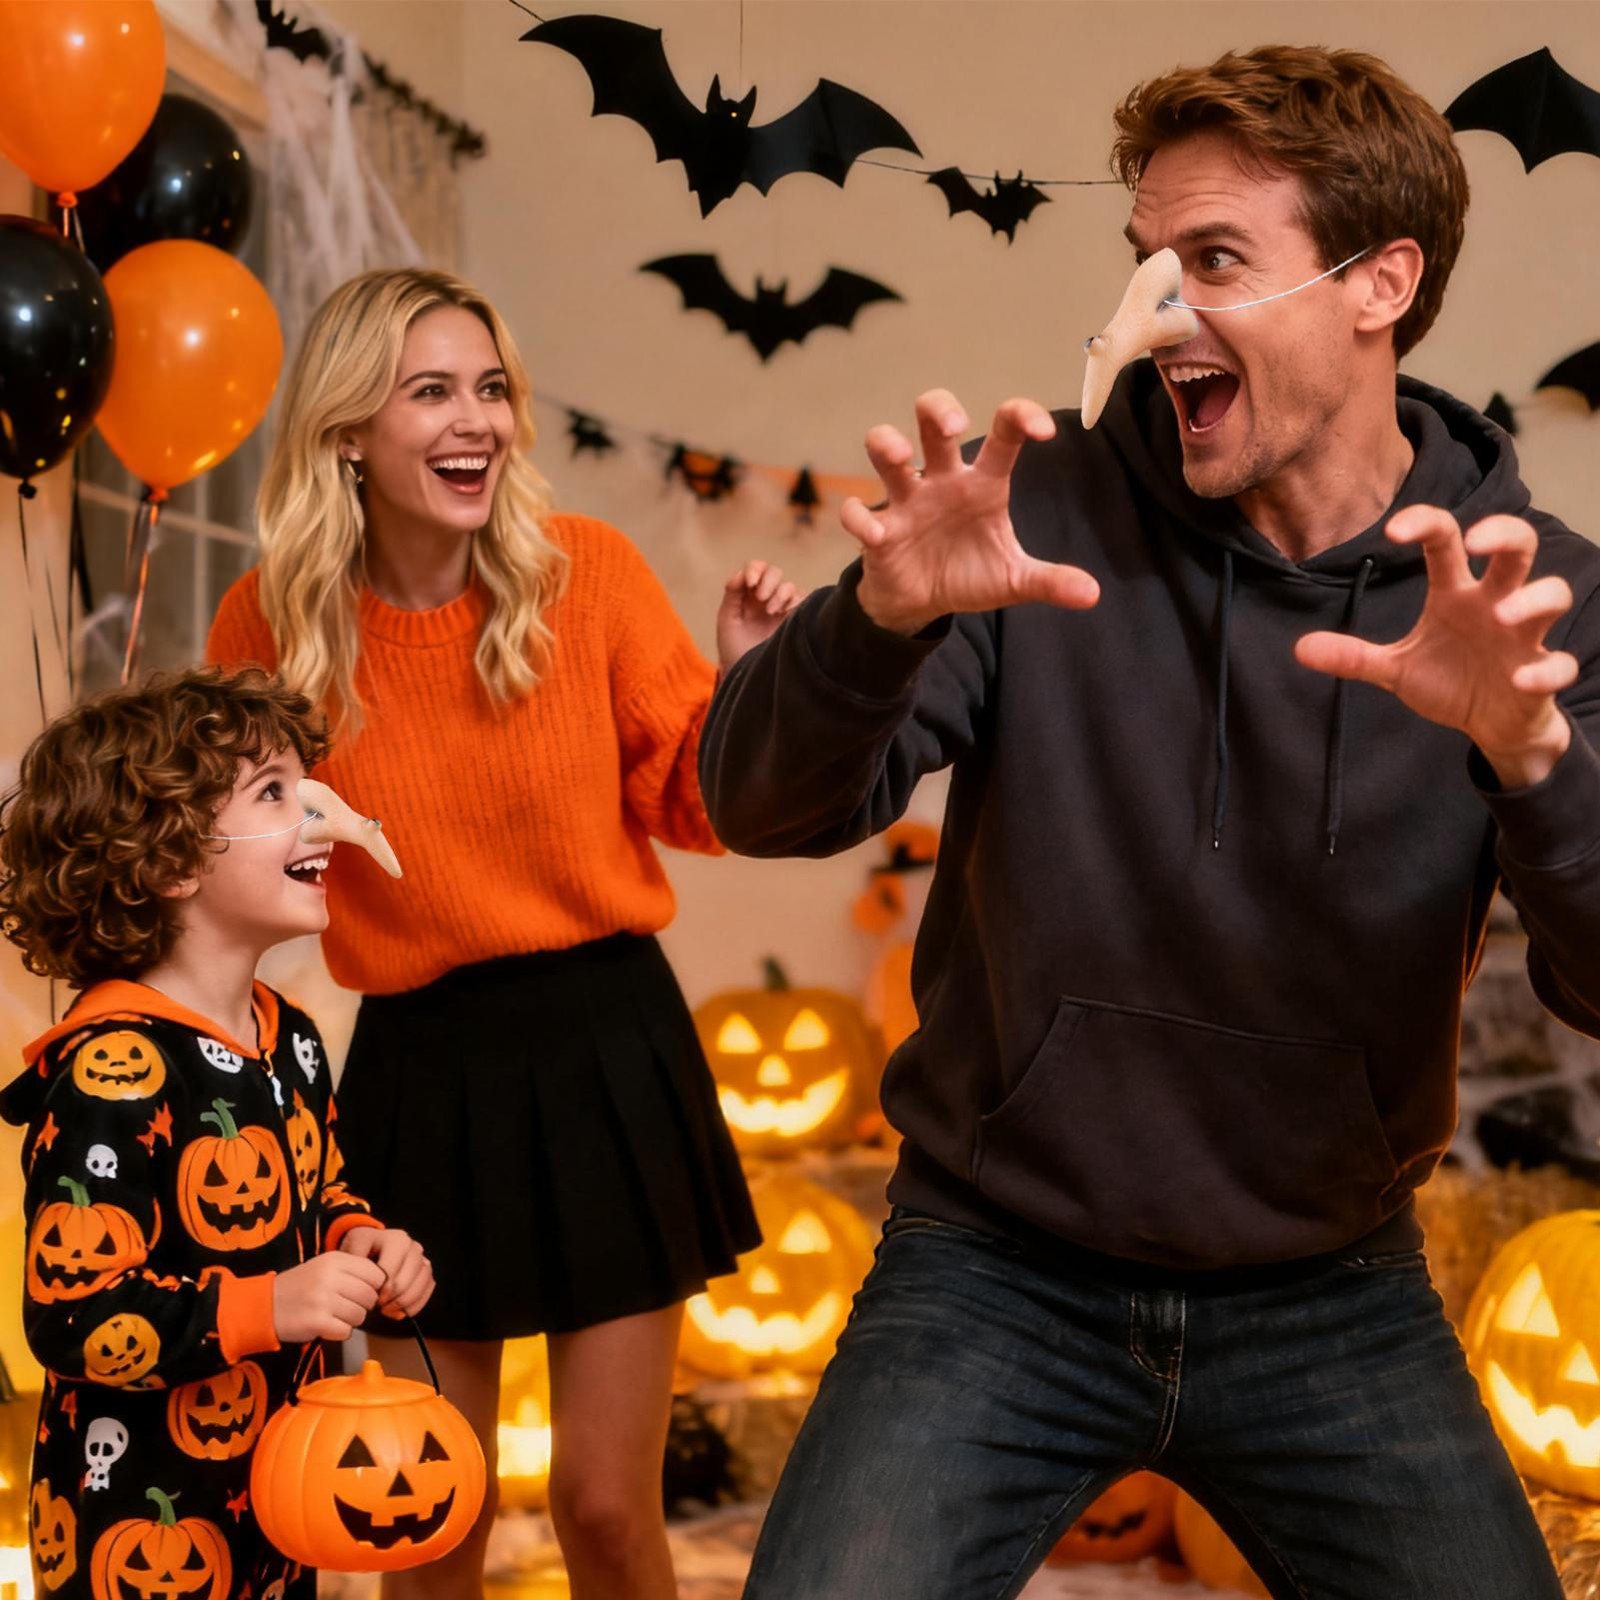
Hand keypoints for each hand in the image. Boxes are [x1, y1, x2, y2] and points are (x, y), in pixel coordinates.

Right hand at [272, 1250, 385, 1342]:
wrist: (264, 1306)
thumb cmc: (299, 1287)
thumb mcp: (324, 1266)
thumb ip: (352, 1270)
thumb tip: (382, 1283)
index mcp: (335, 1260)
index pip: (375, 1273)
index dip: (373, 1286)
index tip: (362, 1291)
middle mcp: (330, 1277)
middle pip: (370, 1296)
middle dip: (363, 1305)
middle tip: (346, 1306)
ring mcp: (323, 1300)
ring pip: (360, 1315)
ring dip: (351, 1320)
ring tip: (334, 1315)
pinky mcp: (317, 1322)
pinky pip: (346, 1331)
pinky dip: (339, 1332)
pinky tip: (326, 1326)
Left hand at [339, 1226, 434, 1319]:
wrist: (372, 1245)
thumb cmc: (362, 1248)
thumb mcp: (353, 1248)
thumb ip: (357, 1263)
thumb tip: (366, 1284)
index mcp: (397, 1240)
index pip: (391, 1271)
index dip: (380, 1289)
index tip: (370, 1297)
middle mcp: (414, 1248)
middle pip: (407, 1280)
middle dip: (392, 1298)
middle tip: (378, 1306)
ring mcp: (422, 1260)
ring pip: (420, 1286)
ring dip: (403, 1304)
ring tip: (387, 1309)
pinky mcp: (426, 1273)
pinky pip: (426, 1292)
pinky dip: (414, 1306)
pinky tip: (398, 1311)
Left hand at [716, 559, 801, 670]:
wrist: (746, 677)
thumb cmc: (733, 650)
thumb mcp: (727, 620)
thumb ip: (733, 594)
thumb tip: (742, 572)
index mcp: (748, 595)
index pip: (756, 569)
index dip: (756, 569)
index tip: (751, 583)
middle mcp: (766, 599)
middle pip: (774, 573)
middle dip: (768, 581)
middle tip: (760, 598)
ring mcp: (782, 610)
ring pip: (789, 587)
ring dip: (781, 593)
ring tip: (771, 612)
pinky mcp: (796, 621)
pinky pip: (804, 601)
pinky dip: (797, 601)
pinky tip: (787, 613)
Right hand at [842, 390, 1099, 635]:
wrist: (922, 605)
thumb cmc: (968, 575)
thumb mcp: (1012, 580)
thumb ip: (1048, 581)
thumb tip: (1092, 594)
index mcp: (981, 483)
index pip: (1002, 434)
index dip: (1021, 418)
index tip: (1044, 430)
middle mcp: (941, 481)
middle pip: (931, 419)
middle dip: (938, 410)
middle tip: (954, 429)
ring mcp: (905, 502)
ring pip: (884, 449)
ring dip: (887, 444)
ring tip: (901, 457)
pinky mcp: (877, 531)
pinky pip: (856, 513)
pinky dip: (860, 520)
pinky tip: (877, 536)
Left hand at [1295, 507, 1574, 786]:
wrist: (1492, 724)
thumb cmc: (1450, 681)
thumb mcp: (1395, 669)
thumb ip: (1354, 657)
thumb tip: (1299, 649)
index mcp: (1457, 595)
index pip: (1446, 543)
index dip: (1426, 525)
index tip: (1395, 530)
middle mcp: (1495, 604)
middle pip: (1519, 547)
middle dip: (1505, 533)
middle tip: (1477, 541)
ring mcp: (1523, 637)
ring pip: (1552, 594)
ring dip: (1533, 598)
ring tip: (1503, 614)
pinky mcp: (1541, 673)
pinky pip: (1556, 664)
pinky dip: (1545, 669)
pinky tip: (1521, 679)